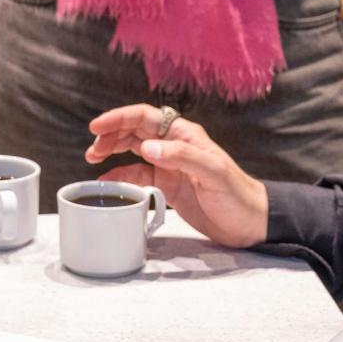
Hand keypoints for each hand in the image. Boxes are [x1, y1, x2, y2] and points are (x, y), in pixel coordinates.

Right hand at [84, 104, 267, 247]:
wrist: (250, 223)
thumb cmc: (237, 195)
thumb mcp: (213, 173)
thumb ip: (182, 156)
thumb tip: (147, 147)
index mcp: (185, 135)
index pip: (145, 118)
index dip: (119, 119)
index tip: (97, 128)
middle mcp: (174, 146)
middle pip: (135, 131)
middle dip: (111, 134)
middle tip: (92, 148)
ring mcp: (169, 166)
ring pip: (133, 151)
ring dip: (113, 152)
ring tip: (93, 159)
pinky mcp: (167, 185)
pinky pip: (138, 176)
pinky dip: (121, 177)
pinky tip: (109, 181)